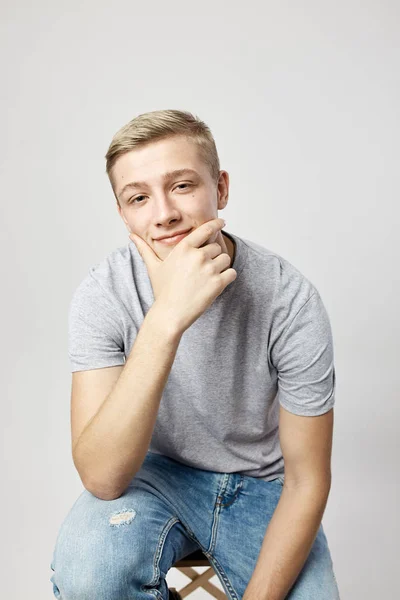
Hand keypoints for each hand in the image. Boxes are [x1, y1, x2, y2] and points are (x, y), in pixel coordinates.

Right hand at [129, 218, 236, 333]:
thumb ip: (144, 249)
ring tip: (206, 280)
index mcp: (183, 248)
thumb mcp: (153, 267)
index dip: (215, 224)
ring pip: (225, 259)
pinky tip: (215, 285)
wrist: (170, 314)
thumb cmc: (162, 291)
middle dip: (212, 257)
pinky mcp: (218, 283)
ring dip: (221, 267)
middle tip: (201, 272)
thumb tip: (131, 235)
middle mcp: (197, 255)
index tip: (221, 222)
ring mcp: (208, 269)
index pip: (205, 229)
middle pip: (216, 247)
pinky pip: (232, 273)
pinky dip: (227, 278)